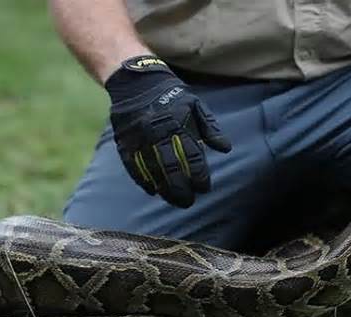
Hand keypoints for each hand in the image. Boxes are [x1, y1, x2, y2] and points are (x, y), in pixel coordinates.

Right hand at [104, 55, 230, 207]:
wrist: (135, 80)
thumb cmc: (171, 94)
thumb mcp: (195, 104)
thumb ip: (210, 127)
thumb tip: (225, 149)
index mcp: (178, 123)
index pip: (192, 156)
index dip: (200, 175)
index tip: (204, 188)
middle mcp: (158, 132)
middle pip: (171, 168)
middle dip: (182, 189)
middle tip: (189, 202)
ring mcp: (139, 138)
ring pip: (153, 170)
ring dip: (164, 189)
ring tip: (174, 201)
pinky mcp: (125, 141)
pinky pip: (133, 166)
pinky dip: (143, 180)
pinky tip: (152, 191)